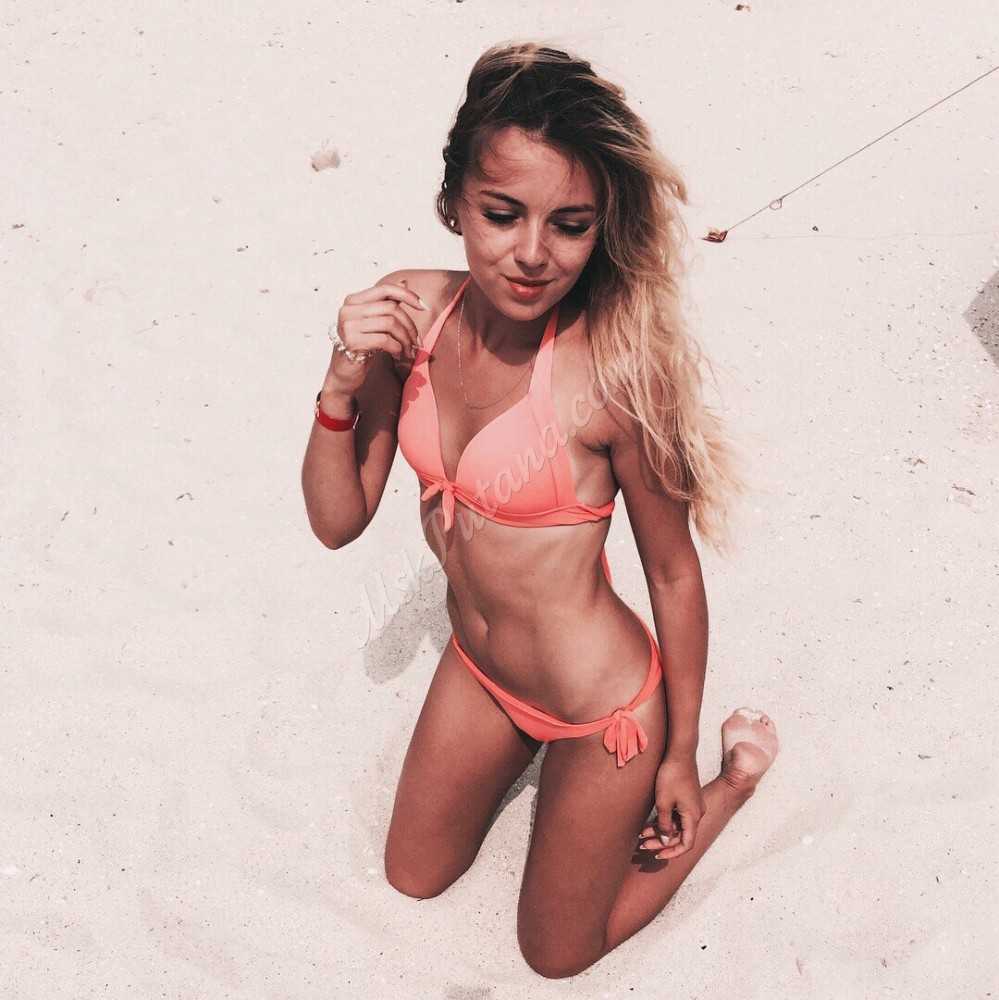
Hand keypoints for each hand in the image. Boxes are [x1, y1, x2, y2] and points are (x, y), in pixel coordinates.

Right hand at [326, 277, 426, 394]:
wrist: (343, 374)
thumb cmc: (361, 347)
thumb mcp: (374, 322)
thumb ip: (386, 304)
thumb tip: (404, 282)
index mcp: (353, 300)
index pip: (385, 289)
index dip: (407, 296)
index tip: (424, 306)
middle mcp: (348, 309)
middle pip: (391, 309)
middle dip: (410, 326)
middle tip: (417, 342)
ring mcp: (348, 325)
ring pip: (390, 324)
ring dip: (405, 339)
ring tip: (408, 351)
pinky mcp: (351, 342)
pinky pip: (385, 340)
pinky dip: (397, 348)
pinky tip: (397, 355)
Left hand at [638, 755, 704, 859]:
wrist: (679, 753)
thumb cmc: (671, 776)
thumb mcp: (663, 802)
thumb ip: (664, 824)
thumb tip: (665, 840)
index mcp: (693, 816)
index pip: (687, 843)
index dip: (672, 852)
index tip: (657, 856)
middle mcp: (696, 813)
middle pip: (680, 835)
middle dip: (661, 842)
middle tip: (642, 846)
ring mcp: (692, 806)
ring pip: (676, 826)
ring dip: (660, 831)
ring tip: (641, 835)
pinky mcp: (687, 799)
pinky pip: (676, 816)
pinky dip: (664, 821)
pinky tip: (648, 824)